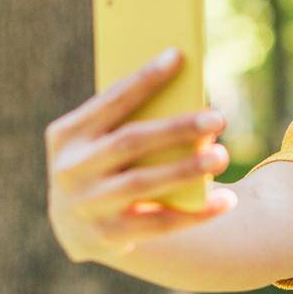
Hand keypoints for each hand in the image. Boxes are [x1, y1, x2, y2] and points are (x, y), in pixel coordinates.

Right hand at [45, 48, 236, 262]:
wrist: (73, 226)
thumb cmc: (101, 162)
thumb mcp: (98, 139)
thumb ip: (130, 120)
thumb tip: (190, 101)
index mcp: (66, 135)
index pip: (110, 100)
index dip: (144, 78)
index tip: (178, 56)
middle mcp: (70, 170)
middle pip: (131, 142)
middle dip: (177, 128)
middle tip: (218, 117)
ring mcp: (87, 206)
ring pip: (144, 183)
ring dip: (187, 169)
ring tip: (222, 156)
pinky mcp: (107, 237)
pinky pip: (159, 224)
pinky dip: (196, 214)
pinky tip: (226, 201)